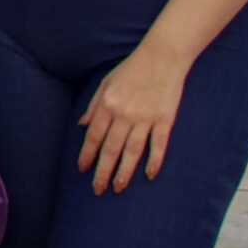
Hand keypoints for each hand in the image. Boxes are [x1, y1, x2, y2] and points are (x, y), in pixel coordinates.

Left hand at [77, 46, 189, 193]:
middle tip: (97, 189)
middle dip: (102, 171)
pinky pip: (159, 144)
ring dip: (125, 172)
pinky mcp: (165, 119)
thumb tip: (81, 125)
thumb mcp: (105, 82)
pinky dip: (154, 160)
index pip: (94, 136)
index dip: (87, 154)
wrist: (162, 57)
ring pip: (132, 151)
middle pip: (111, 148)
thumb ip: (94, 105)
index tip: (82, 170)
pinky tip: (149, 175)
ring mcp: (146, 117)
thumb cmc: (131, 69)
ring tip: (118, 187)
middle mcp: (124, 114)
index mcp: (108, 104)